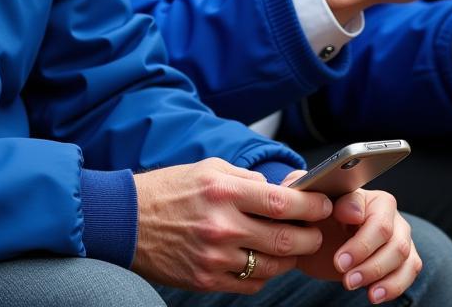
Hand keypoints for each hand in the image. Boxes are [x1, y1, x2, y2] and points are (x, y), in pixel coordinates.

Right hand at [131, 158, 331, 291]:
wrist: (128, 221)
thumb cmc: (171, 189)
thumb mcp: (208, 168)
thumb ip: (246, 178)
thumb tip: (280, 190)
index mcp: (223, 191)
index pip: (280, 202)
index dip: (310, 205)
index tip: (324, 204)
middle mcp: (221, 225)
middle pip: (285, 239)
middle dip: (310, 236)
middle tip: (315, 231)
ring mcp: (214, 257)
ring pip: (273, 265)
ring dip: (290, 257)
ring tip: (291, 245)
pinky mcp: (206, 280)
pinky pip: (251, 283)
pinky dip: (264, 273)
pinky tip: (262, 260)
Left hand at [284, 177, 421, 301]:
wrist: (315, 238)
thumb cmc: (314, 217)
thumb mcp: (310, 206)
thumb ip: (324, 196)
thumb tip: (352, 212)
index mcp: (371, 197)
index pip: (378, 220)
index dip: (360, 245)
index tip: (339, 261)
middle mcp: (390, 214)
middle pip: (394, 242)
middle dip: (370, 265)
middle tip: (346, 279)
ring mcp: (400, 235)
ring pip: (403, 257)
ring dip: (380, 276)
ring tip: (354, 286)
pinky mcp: (404, 257)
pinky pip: (410, 271)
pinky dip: (394, 286)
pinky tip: (373, 295)